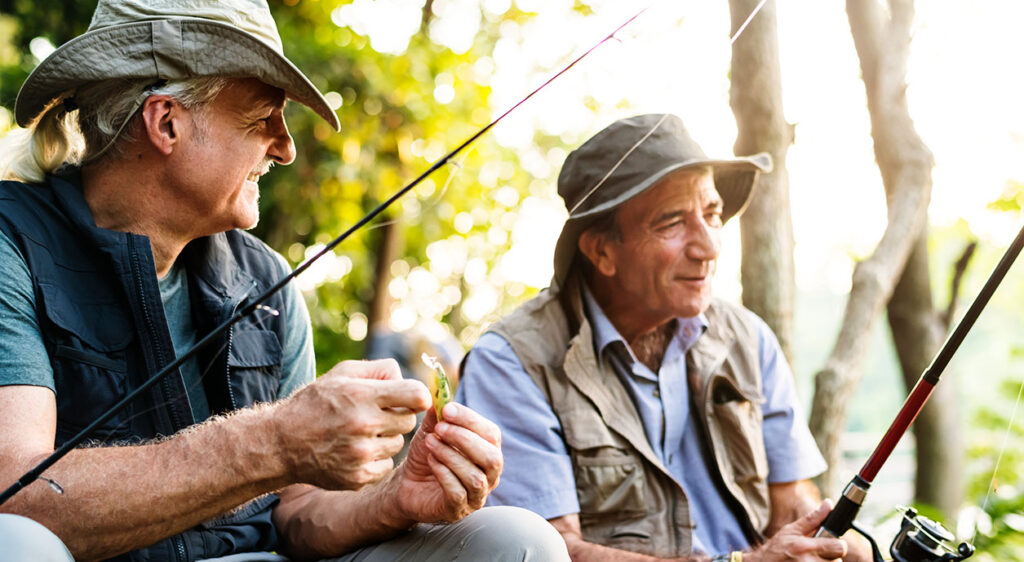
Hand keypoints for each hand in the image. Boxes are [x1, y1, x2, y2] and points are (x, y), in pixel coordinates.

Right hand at [272, 359, 430, 489]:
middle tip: (377, 414)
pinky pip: (386, 465)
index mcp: (361, 395)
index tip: (410, 398)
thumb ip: (378, 369)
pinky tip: (357, 450)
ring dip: (387, 438)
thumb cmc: (314, 403)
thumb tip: (406, 376)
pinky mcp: (358, 477)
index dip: (418, 396)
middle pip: (409, 421)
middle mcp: (363, 425)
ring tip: (362, 433)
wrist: (281, 443)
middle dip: (398, 415)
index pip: (417, 396)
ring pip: (398, 444)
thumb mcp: (341, 373)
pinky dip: (377, 459)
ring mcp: (361, 454)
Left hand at [386, 402, 502, 523]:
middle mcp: (489, 475)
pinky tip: (431, 461)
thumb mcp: (432, 431)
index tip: (447, 409)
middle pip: (492, 458)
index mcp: (488, 451)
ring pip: (475, 477)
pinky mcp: (458, 510)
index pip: (492, 434)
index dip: (471, 420)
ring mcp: (476, 495)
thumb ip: (438, 415)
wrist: (406, 484)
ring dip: (451, 456)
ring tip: (430, 443)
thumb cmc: (427, 455)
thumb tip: (440, 395)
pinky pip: (458, 493)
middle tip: (439, 428)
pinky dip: (444, 473)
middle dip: (464, 439)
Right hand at [746, 501, 847, 561]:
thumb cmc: (777, 547)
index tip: (832, 544)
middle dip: (831, 556)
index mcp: (805, 546)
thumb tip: (828, 504)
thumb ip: (813, 518)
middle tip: (819, 553)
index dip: (838, 545)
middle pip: (837, 561)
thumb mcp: (792, 530)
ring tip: (812, 560)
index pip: (838, 547)